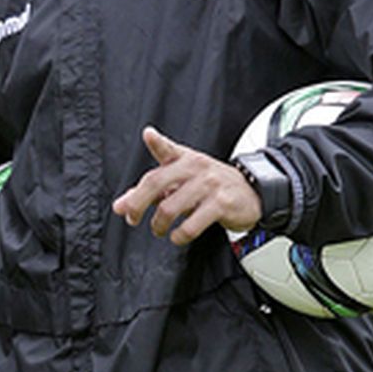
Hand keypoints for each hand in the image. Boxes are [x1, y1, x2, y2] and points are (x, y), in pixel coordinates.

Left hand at [111, 127, 260, 244]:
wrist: (252, 193)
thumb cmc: (210, 186)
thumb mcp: (182, 181)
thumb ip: (150, 191)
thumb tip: (120, 205)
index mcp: (185, 159)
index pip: (167, 148)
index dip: (157, 141)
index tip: (148, 135)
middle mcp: (195, 168)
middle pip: (157, 182)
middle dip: (137, 203)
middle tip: (132, 217)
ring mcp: (209, 185)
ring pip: (170, 207)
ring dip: (159, 224)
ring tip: (159, 229)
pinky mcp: (221, 204)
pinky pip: (193, 223)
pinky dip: (180, 235)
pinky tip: (177, 236)